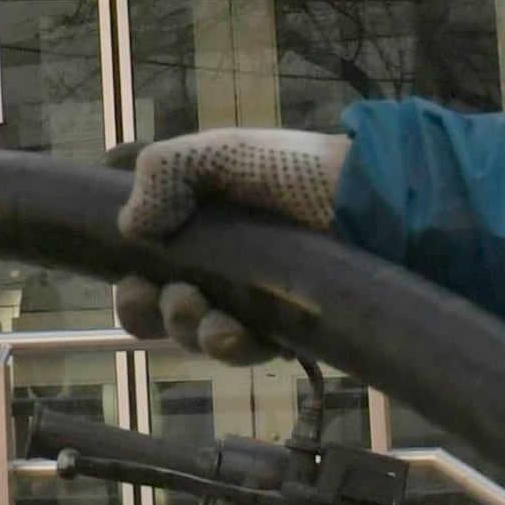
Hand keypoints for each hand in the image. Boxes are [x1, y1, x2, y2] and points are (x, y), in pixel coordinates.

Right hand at [111, 128, 350, 363]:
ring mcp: (250, 301)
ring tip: (203, 313)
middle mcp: (216, 267)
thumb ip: (167, 170)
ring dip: (187, 329)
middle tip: (168, 295)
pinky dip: (229, 346)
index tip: (129, 275)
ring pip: (195, 335)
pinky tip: (233, 332)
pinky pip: (244, 351)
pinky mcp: (284, 329)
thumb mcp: (224, 153)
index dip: (127, 279)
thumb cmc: (299, 170)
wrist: (378, 200)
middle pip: (158, 309)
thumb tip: (129, 225)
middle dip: (148, 310)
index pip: (142, 264)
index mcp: (196, 226)